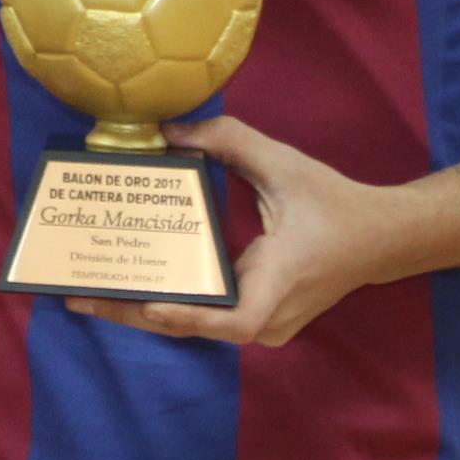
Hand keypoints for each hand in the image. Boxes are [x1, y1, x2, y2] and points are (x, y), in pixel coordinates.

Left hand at [66, 115, 403, 347]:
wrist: (381, 240)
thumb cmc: (334, 203)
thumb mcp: (285, 164)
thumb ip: (229, 142)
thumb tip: (165, 133)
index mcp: (281, 279)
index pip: (234, 321)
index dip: (190, 318)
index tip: (149, 306)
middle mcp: (271, 315)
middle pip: (196, 327)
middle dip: (136, 313)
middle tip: (79, 297)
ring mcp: (266, 326)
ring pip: (197, 326)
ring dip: (145, 313)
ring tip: (89, 295)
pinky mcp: (258, 322)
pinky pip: (206, 318)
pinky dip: (168, 306)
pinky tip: (128, 289)